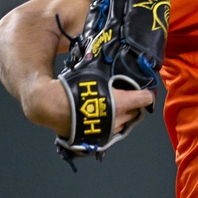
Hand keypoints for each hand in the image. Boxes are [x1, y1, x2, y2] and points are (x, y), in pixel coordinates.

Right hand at [23, 77, 154, 136]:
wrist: (52, 107)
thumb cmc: (74, 88)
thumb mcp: (94, 75)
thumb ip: (109, 73)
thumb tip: (116, 59)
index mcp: (121, 103)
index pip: (145, 99)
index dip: (146, 93)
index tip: (144, 90)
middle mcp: (119, 120)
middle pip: (136, 111)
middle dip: (134, 104)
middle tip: (127, 94)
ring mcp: (109, 131)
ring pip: (125, 122)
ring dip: (123, 114)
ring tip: (114, 104)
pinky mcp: (99, 138)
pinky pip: (112, 130)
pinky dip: (112, 123)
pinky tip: (104, 115)